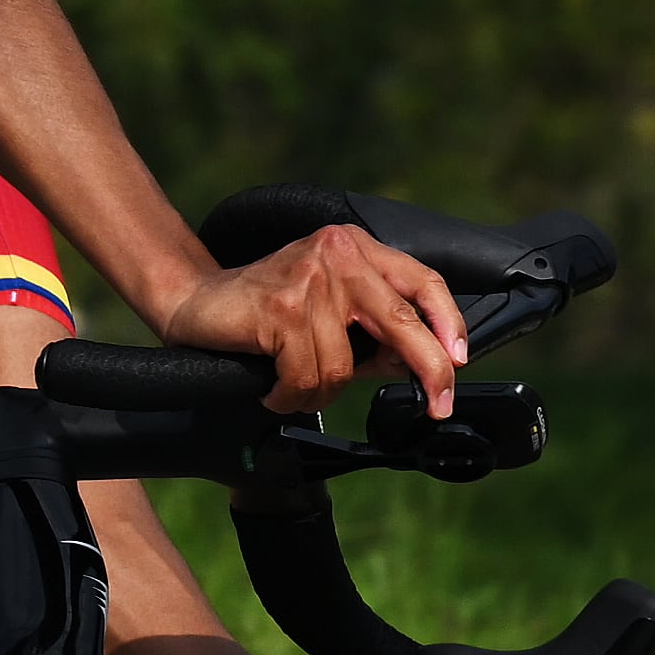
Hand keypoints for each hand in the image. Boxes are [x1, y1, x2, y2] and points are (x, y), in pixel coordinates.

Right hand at [156, 225, 467, 414]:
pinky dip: (290, 396)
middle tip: (439, 406)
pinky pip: (307, 376)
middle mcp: (338, 255)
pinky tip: (273, 390)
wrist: (195, 301)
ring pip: (344, 366)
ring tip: (291, 388)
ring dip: (318, 392)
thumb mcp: (329, 310)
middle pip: (402, 322)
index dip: (449, 322)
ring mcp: (310, 280)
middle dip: (429, 370)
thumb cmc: (264, 311)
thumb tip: (422, 368)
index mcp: (357, 248)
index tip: (459, 362)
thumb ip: (373, 332)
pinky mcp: (282, 308)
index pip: (422, 281)